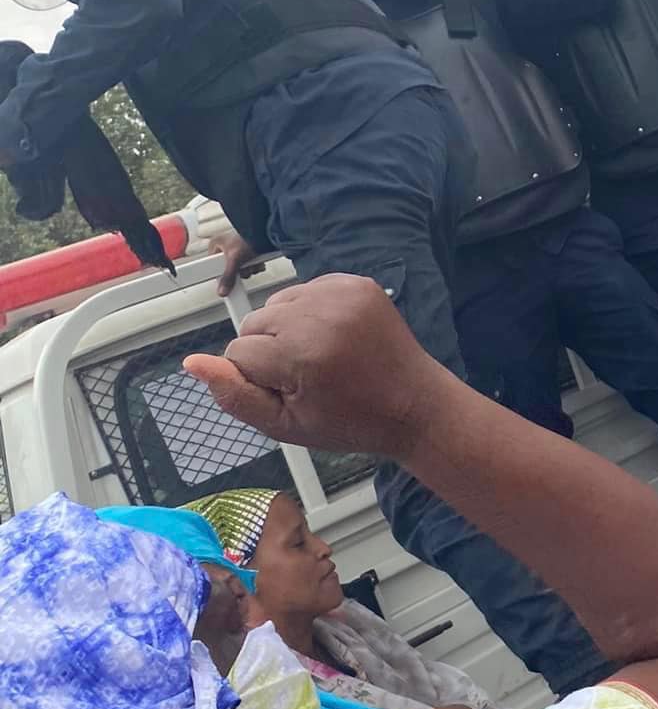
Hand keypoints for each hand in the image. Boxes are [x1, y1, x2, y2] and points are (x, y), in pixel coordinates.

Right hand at [185, 275, 448, 459]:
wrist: (413, 404)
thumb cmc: (349, 421)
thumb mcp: (285, 426)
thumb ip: (235, 396)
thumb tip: (192, 363)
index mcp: (301, 354)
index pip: (238, 353)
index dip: (260, 379)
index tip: (294, 393)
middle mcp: (320, 315)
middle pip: (254, 324)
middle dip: (270, 351)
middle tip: (310, 377)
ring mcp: (341, 293)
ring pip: (277, 305)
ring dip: (288, 329)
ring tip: (322, 357)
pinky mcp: (356, 282)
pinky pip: (305, 290)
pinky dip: (311, 312)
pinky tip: (335, 338)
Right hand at [215, 230, 260, 298]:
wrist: (268, 232)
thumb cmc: (249, 238)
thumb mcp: (234, 260)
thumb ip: (228, 277)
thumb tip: (223, 289)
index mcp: (216, 244)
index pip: (213, 266)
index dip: (222, 275)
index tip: (225, 283)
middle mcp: (226, 246)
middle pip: (229, 269)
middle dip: (239, 272)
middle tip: (243, 269)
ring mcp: (238, 249)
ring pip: (240, 268)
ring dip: (249, 269)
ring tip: (252, 263)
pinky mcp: (249, 252)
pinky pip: (249, 264)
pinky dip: (255, 265)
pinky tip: (257, 262)